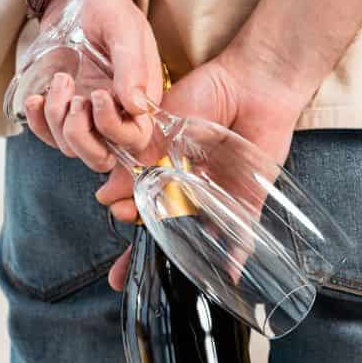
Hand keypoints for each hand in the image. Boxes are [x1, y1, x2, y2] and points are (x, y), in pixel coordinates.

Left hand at [22, 0, 162, 171]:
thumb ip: (132, 67)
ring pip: (70, 147)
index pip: (135, 140)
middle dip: (81, 137)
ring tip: (60, 79)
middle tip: (75, 100)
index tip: (97, 95)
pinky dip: (37, 122)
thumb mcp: (125, 30)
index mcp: (141, 100)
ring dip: (56, 119)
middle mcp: (115, 114)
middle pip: (102, 157)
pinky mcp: (60, 109)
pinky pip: (47, 135)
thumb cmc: (109, 9)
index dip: (114, 129)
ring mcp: (86, 115)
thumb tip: (136, 106)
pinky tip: (36, 98)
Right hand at [94, 52, 315, 290]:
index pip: (141, 198)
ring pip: (199, 234)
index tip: (116, 213)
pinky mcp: (248, 197)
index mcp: (168, 166)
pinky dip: (234, 253)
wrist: (253, 82)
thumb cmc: (208, 92)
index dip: (126, 211)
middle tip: (123, 274)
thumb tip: (108, 194)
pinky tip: (225, 274)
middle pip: (165, 225)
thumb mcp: (162, 126)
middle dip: (144, 252)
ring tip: (165, 280)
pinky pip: (241, 231)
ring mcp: (219, 193)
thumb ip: (140, 161)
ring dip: (183, 258)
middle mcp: (191, 185)